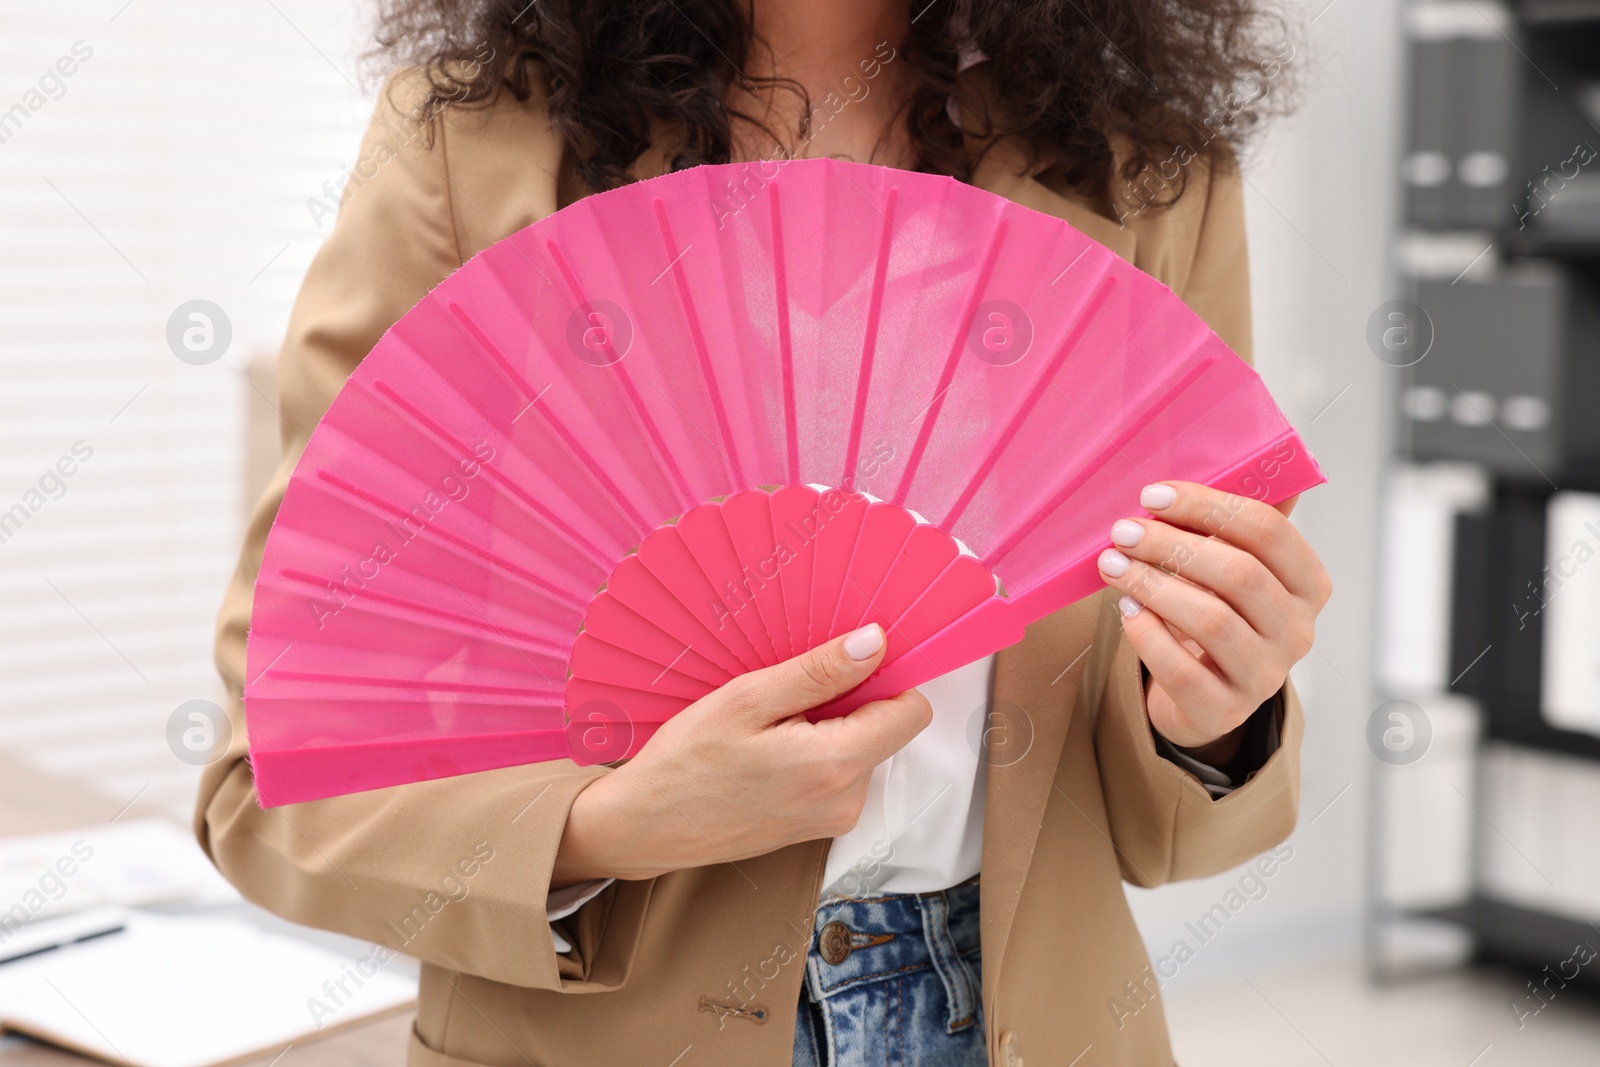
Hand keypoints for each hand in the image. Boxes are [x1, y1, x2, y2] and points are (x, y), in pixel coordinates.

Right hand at [552, 624, 931, 884]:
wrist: (647, 825)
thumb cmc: (685, 764)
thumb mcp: (748, 699)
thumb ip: (820, 672)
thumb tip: (875, 643)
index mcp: (835, 765)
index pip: (912, 712)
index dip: (886, 679)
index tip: (846, 667)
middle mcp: (847, 800)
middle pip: (886, 728)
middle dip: (848, 703)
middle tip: (787, 700)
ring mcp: (834, 818)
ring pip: (862, 749)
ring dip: (828, 729)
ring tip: (769, 729)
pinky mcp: (819, 825)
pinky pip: (839, 773)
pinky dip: (815, 753)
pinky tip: (768, 751)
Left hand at [1095, 481, 1330, 758]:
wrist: (1204, 694)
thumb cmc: (1217, 610)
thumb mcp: (1238, 564)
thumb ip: (1244, 519)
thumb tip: (1259, 453)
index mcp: (1307, 583)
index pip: (1269, 532)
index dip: (1208, 507)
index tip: (1152, 495)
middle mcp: (1297, 630)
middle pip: (1238, 574)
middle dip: (1172, 545)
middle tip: (1122, 530)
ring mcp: (1265, 675)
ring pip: (1211, 620)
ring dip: (1152, 585)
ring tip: (1111, 564)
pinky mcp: (1225, 710)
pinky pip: (1183, 670)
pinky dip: (1147, 635)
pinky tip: (1124, 610)